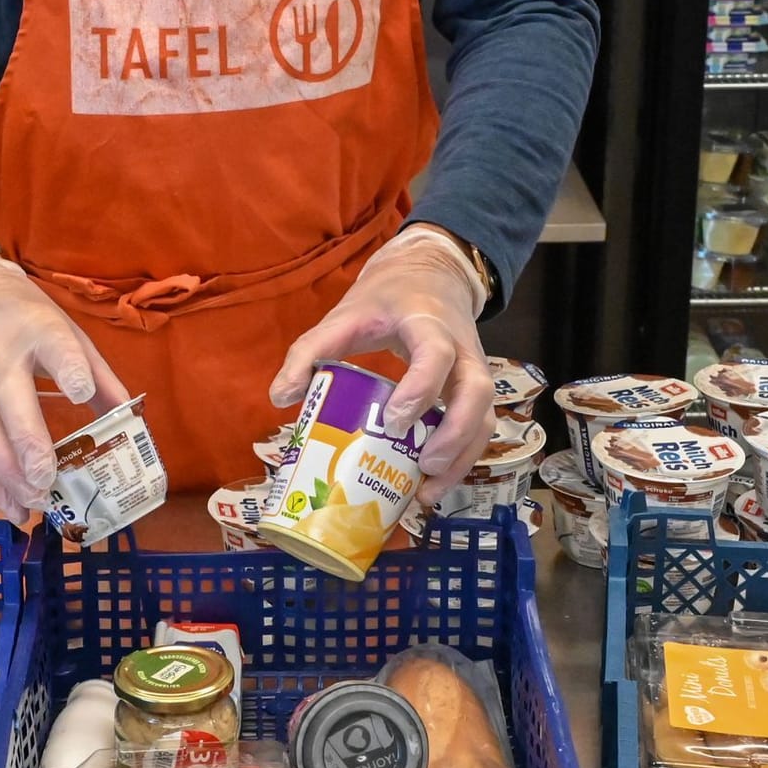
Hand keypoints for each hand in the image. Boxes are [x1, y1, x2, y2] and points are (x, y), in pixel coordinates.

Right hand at [0, 251, 128, 516]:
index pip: (53, 350)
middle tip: (48, 479)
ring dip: (10, 476)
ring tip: (36, 503)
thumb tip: (133, 420)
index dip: (67, 370)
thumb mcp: (64, 328)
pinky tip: (14, 509)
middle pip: (10, 406)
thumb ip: (98, 374)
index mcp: (36, 331)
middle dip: (28, 446)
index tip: (79, 391)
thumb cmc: (20, 313)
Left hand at [268, 225, 496, 502]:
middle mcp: (462, 349)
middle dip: (455, 434)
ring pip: (486, 417)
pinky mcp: (473, 391)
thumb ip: (308, 351)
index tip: (393, 422)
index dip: (420, 389)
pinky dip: (460, 460)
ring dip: (461, 458)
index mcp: (428, 323)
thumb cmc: (385, 301)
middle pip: (478, 392)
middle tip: (422, 466)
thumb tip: (280, 398)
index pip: (436, 354)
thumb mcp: (343, 315)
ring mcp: (474, 371)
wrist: (431, 275)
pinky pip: (479, 428)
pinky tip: (431, 485)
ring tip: (426, 493)